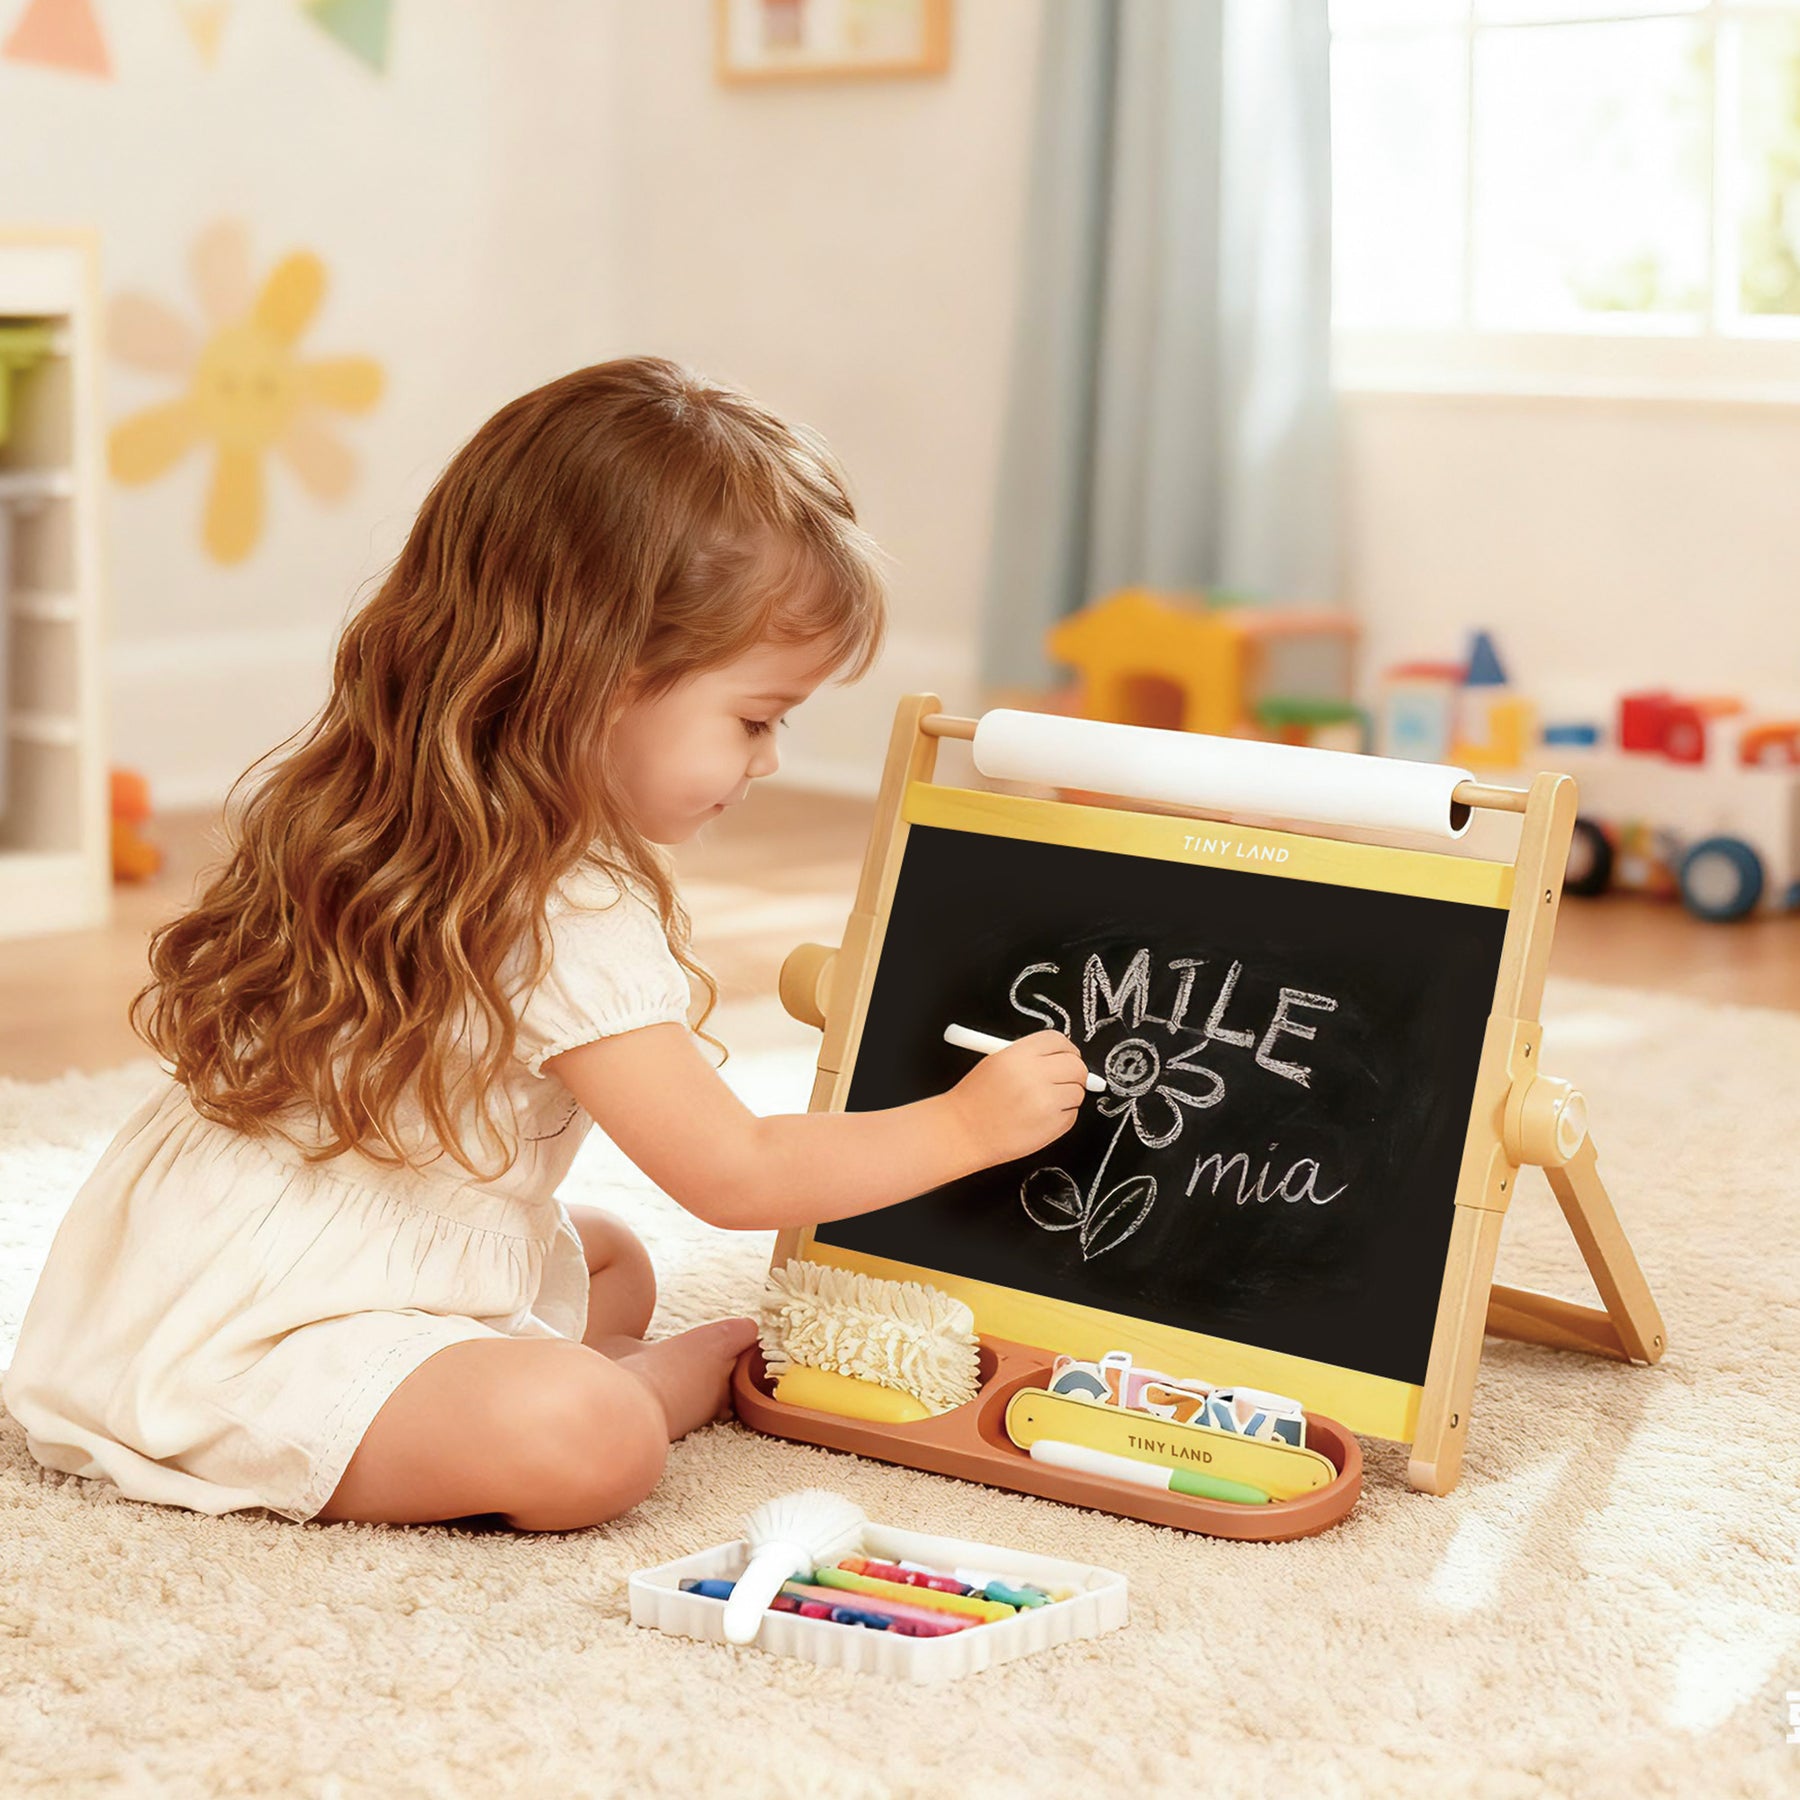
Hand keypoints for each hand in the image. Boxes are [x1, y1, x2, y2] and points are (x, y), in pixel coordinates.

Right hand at [945, 1030, 1090, 1168]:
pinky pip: (1073, 1114)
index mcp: (1017, 1056)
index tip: (1066, 1055)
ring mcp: (1045, 1102)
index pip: (1059, 1040)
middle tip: (1064, 1078)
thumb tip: (1065, 1054)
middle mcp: (1033, 1076)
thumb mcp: (995, 1062)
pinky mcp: (1052, 1126)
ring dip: (1068, 1095)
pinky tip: (1040, 1117)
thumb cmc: (975, 1100)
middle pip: (1076, 1065)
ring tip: (1043, 1101)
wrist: (963, 1133)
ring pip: (1078, 1091)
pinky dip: (1062, 1115)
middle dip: (1074, 1071)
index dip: (1065, 1048)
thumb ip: (1029, 1055)